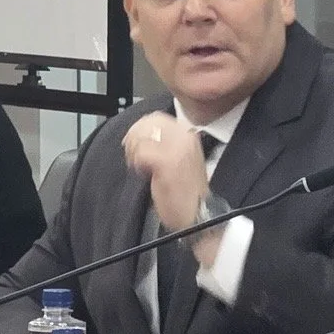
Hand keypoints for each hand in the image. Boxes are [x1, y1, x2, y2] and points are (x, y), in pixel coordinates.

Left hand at [122, 112, 224, 269]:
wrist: (198, 215)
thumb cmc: (185, 193)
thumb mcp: (178, 159)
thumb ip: (163, 144)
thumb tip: (139, 134)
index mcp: (188, 134)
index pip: (156, 117)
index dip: (140, 130)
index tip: (136, 146)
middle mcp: (185, 136)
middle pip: (147, 123)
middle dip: (135, 139)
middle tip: (135, 158)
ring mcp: (178, 148)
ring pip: (142, 136)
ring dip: (135, 152)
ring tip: (141, 167)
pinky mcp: (168, 161)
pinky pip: (141, 152)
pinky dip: (137, 164)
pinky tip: (145, 174)